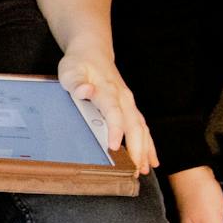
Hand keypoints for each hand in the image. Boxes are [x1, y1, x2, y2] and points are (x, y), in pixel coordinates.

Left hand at [58, 43, 153, 172]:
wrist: (92, 53)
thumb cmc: (79, 64)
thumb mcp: (70, 71)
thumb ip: (77, 83)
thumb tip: (86, 89)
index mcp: (107, 91)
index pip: (114, 112)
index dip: (115, 130)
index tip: (113, 147)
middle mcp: (123, 98)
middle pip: (134, 125)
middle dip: (136, 148)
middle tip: (135, 170)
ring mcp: (129, 103)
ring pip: (142, 128)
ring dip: (145, 149)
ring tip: (145, 169)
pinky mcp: (130, 108)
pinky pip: (142, 128)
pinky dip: (148, 144)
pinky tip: (151, 159)